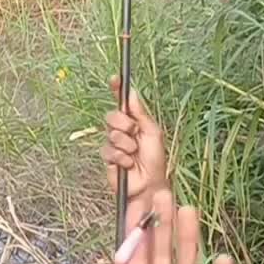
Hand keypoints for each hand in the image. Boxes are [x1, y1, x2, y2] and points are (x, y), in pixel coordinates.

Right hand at [101, 76, 167, 204]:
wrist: (150, 184)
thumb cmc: (155, 161)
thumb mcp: (152, 133)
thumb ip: (141, 113)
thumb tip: (132, 94)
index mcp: (134, 122)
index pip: (123, 103)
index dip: (118, 90)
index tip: (115, 79)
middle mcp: (122, 131)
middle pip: (112, 116)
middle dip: (123, 124)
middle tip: (134, 133)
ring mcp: (113, 145)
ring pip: (111, 134)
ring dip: (126, 144)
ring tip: (134, 154)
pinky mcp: (107, 159)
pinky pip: (108, 151)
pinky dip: (121, 157)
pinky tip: (128, 164)